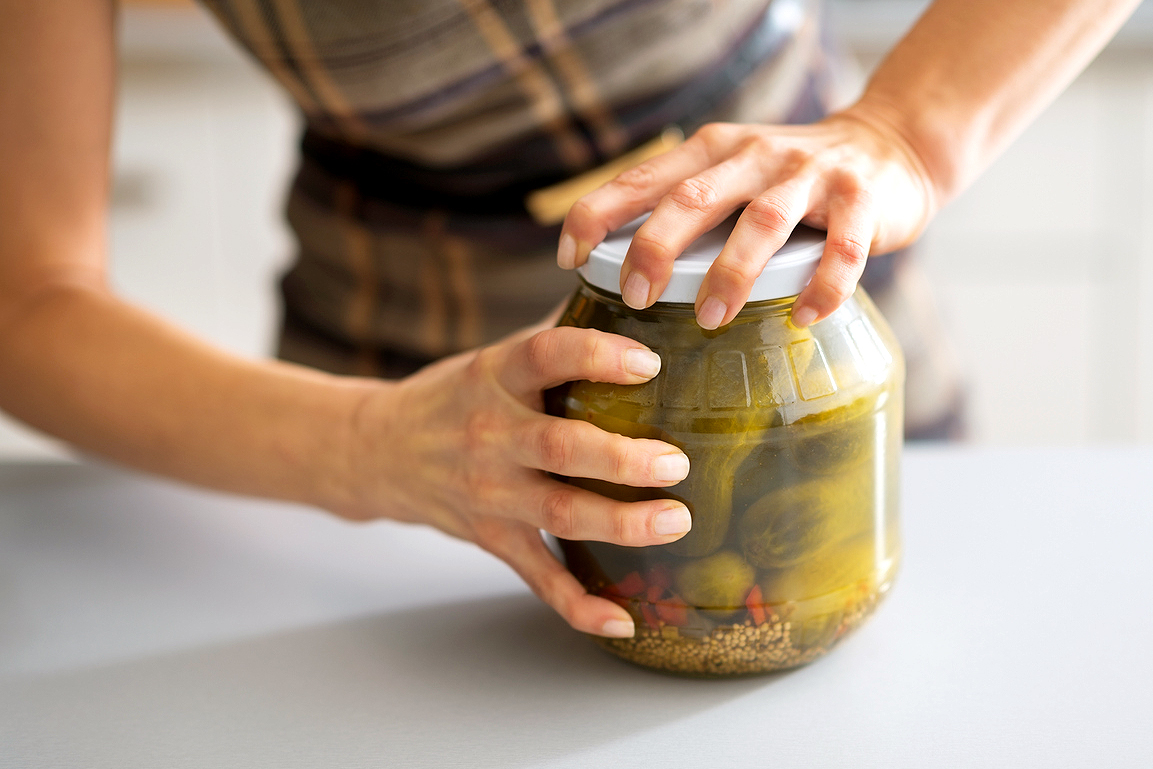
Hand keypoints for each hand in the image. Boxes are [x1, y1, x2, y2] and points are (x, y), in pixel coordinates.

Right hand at [339, 323, 691, 637]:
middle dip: (623, 458)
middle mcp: (491, 434)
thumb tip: (629, 302)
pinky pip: (538, 576)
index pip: (545, 356)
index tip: (647, 363)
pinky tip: (622, 617)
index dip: (596, 356)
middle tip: (676, 461)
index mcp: (495, 377)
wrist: (378, 451)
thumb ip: (553, 340)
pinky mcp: (492, 536)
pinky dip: (578, 604)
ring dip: (621, 522)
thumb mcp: (491, 358)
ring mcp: (491, 491)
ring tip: (676, 520)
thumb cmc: (450, 398)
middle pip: (561, 447)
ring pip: (560, 512)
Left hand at [556, 107, 936, 327]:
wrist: (889, 145)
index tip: (571, 258)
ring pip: (761, 223)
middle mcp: (754, 156)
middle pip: (693, 199)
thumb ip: (685, 206)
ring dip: (731, 273)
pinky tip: (803, 318)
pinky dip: (822, 285)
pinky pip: (840, 249)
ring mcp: (809, 176)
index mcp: (712, 152)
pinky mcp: (860, 200)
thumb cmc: (788, 180)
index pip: (641, 178)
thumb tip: (618, 269)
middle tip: (635, 297)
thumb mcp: (730, 174)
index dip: (598, 214)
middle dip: (656, 248)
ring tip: (709, 319)